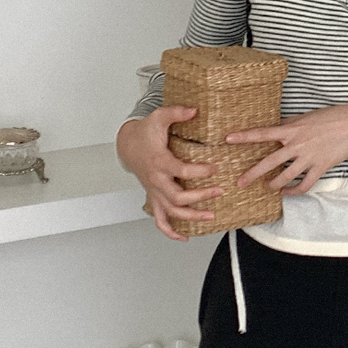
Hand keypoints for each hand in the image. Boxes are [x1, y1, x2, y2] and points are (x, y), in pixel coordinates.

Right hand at [116, 106, 222, 240]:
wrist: (128, 145)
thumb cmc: (145, 133)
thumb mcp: (158, 117)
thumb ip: (176, 112)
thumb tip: (195, 109)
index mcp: (159, 162)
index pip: (181, 171)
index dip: (199, 171)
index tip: (215, 168)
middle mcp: (156, 181)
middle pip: (178, 197)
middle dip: (200, 197)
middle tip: (219, 192)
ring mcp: (155, 192)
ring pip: (171, 212)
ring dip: (191, 217)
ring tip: (211, 215)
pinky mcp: (155, 198)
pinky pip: (159, 220)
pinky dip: (170, 231)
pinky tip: (184, 238)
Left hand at [226, 104, 347, 194]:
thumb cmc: (330, 117)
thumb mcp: (306, 117)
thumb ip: (290, 125)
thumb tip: (277, 128)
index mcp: (292, 130)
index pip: (263, 133)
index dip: (244, 137)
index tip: (228, 139)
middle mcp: (297, 145)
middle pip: (269, 162)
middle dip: (253, 173)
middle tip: (240, 183)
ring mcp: (309, 158)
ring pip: (285, 177)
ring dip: (273, 184)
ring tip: (266, 187)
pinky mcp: (320, 167)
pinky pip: (304, 184)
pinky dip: (294, 191)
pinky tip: (287, 192)